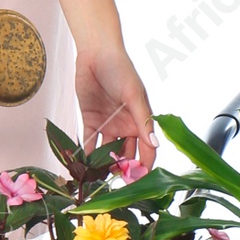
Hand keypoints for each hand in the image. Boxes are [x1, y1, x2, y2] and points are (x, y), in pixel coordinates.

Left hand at [75, 41, 156, 174]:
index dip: (145, 166)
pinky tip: (83, 167)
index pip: (147, 149)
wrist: (96, 53)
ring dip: (104, 165)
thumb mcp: (134, 94)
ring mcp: (108, 124)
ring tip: (99, 180)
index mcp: (141, 121)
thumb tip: (155, 144)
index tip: (139, 182)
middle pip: (127, 155)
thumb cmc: (121, 69)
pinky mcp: (90, 120)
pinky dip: (86, 155)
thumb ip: (143, 120)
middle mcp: (126, 126)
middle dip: (123, 171)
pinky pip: (89, 142)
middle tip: (117, 186)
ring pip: (108, 152)